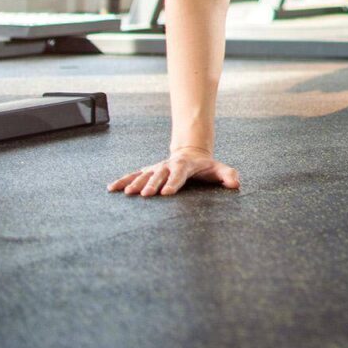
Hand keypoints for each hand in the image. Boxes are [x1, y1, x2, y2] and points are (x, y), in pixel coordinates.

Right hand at [108, 146, 239, 197]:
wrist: (191, 152)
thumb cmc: (206, 166)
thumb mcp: (219, 168)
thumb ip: (228, 175)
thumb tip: (236, 184)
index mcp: (185, 165)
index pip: (179, 174)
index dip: (173, 182)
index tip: (167, 192)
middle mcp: (169, 165)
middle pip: (160, 174)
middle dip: (152, 184)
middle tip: (146, 195)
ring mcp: (157, 167)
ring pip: (144, 174)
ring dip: (136, 183)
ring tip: (127, 193)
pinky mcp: (148, 171)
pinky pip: (133, 175)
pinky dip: (123, 180)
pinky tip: (111, 189)